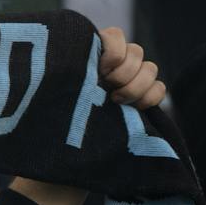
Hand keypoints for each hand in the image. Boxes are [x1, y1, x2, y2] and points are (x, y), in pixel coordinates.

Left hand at [9, 28, 163, 204]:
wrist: (58, 167)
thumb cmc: (45, 130)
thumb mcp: (51, 95)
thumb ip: (67, 70)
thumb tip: (64, 50)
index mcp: (87, 62)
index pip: (114, 37)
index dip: (113, 48)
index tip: (100, 67)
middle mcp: (108, 72)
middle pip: (136, 52)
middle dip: (125, 70)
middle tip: (108, 89)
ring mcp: (126, 88)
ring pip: (150, 68)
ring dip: (138, 84)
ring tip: (117, 103)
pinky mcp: (140, 107)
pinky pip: (160, 89)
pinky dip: (152, 96)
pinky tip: (136, 109)